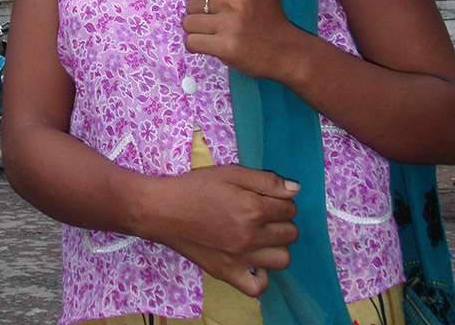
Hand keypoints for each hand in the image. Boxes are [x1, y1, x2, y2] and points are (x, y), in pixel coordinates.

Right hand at [138, 164, 298, 295]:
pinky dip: (262, 275)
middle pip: (290, 233)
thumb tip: (295, 190)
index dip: (283, 200)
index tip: (269, 198)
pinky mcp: (227, 274)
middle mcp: (250, 237)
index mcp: (253, 208)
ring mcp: (240, 259)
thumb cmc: (196, 187)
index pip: (289, 209)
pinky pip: (258, 286)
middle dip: (282, 220)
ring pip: (282, 259)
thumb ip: (265, 181)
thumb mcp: (230, 173)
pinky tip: (254, 260)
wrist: (163, 210)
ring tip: (262, 235)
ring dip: (277, 245)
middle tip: (264, 214)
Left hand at [182, 0, 295, 80]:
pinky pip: (191, 42)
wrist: (286, 51)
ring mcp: (228, 25)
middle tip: (213, 20)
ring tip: (212, 32)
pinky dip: (195, 44)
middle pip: (191, 5)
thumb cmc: (274, 19)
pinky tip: (208, 44)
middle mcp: (233, 1)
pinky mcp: (224, 47)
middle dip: (198, 13)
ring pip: (188, 24)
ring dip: (196, 30)